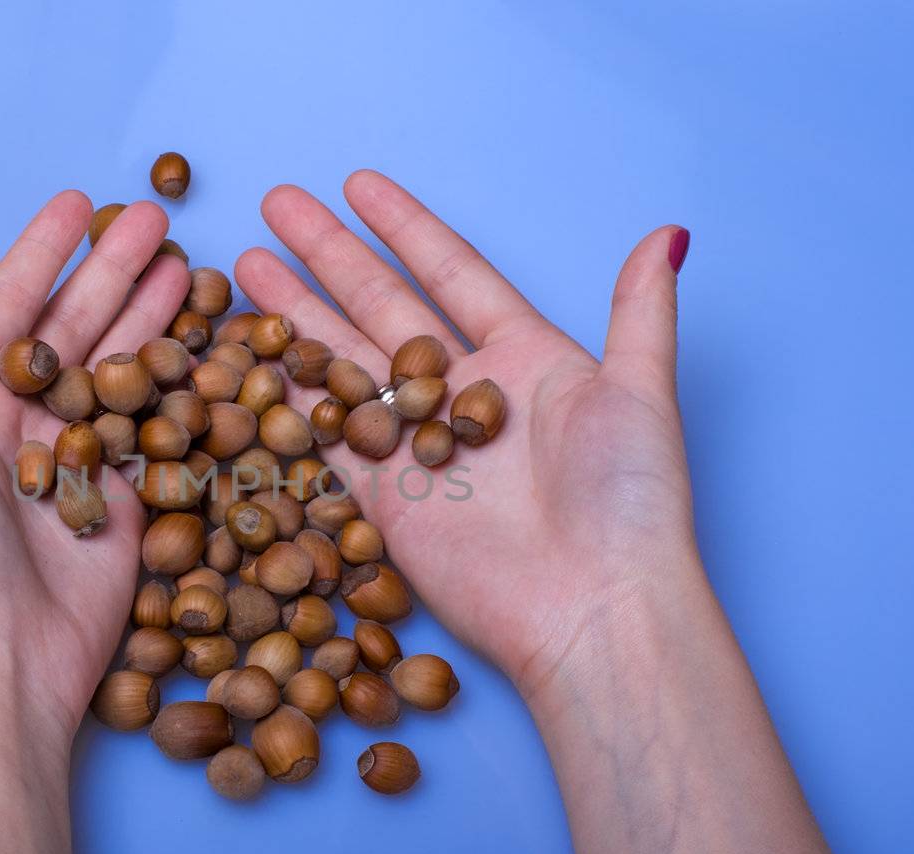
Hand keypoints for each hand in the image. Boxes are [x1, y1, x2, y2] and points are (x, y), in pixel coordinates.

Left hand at [0, 192, 187, 750]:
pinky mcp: (120, 501)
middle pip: (75, 327)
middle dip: (115, 272)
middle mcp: (15, 423)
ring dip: (152, 318)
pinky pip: (151, 429)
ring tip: (187, 268)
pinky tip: (204, 347)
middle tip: (159, 218)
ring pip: (118, 369)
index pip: (10, 305)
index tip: (80, 202)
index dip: (45, 253)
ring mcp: (72, 460)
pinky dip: (179, 388)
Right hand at [234, 170, 695, 700]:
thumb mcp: (643, 393)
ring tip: (246, 266)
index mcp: (525, 357)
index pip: (450, 272)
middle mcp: (463, 393)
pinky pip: (329, 436)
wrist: (593, 607)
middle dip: (328, 256)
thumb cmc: (629, 502)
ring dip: (296, 314)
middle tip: (278, 206)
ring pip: (345, 362)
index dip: (403, 228)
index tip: (356, 185)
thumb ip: (639, 312)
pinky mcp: (387, 498)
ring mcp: (420, 445)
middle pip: (381, 306)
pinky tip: (255, 353)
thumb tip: (668, 233)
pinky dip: (291, 398)